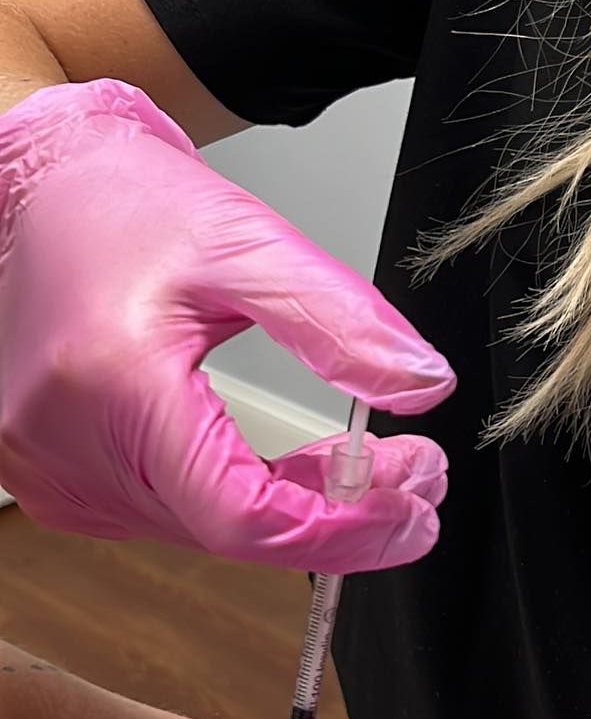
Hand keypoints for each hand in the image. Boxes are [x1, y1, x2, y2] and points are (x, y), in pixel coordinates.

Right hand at [0, 78, 454, 571]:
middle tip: (420, 478)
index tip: (418, 510)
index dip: (344, 527)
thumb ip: (340, 320)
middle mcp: (68, 446)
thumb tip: (423, 386)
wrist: (40, 186)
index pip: (240, 516)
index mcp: (113, 386)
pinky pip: (172, 512)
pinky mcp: (59, 476)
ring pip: (204, 530)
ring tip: (372, 465)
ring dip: (295, 510)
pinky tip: (295, 469)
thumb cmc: (124, 203)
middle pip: (229, 532)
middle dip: (339, 515)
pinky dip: (241, 497)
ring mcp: (53, 471)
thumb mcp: (250, 241)